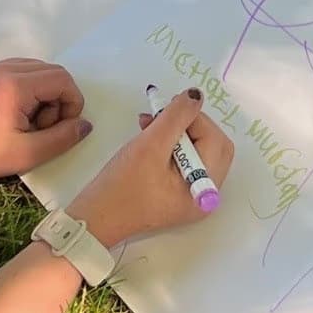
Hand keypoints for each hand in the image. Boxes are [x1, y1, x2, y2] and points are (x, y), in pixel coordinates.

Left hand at [0, 59, 90, 182]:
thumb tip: (85, 124)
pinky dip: (28, 90)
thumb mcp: (29, 154)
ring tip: (30, 123)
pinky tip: (17, 115)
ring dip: (44, 94)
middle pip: (52, 71)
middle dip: (59, 99)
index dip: (72, 103)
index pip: (62, 79)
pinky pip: (20, 72)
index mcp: (15, 85)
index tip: (62, 128)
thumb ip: (62, 137)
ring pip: (37, 70)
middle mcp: (4, 68)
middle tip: (43, 127)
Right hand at [67, 88, 233, 247]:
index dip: (194, 118)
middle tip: (161, 113)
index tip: (167, 105)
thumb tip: (196, 95)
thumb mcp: (150, 146)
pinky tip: (150, 135)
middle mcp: (207, 193)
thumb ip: (176, 117)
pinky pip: (187, 160)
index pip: (215, 139)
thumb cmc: (121, 186)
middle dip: (189, 124)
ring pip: (199, 150)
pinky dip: (172, 144)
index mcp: (206, 187)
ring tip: (149, 123)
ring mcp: (194, 194)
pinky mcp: (180, 192)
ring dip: (177, 131)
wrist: (97, 218)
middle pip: (212, 144)